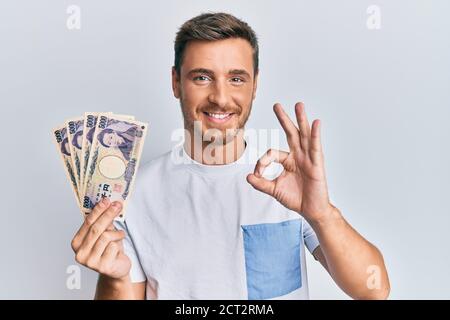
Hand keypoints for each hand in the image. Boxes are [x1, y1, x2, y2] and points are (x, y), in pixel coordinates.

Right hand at [71, 198, 130, 279]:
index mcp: (77, 243)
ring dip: (117, 233)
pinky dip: (119, 244)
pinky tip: (118, 249)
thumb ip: (103, 222)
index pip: (87, 222)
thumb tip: (109, 203)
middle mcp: (80, 253)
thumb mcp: (104, 234)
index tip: (106, 199)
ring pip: (106, 237)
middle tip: (117, 205)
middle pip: (96, 228)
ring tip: (120, 235)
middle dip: (108, 214)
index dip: (98, 210)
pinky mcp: (102, 267)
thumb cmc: (109, 249)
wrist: (117, 269)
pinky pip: (113, 247)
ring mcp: (90, 261)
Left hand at [247, 102, 332, 222]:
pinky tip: (315, 123)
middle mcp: (299, 156)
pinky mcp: (317, 164)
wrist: (311, 211)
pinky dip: (315, 134)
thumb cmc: (296, 198)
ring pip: (304, 135)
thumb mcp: (274, 190)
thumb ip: (261, 183)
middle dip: (284, 119)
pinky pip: (316, 147)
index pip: (272, 153)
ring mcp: (309, 158)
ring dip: (301, 120)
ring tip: (298, 105)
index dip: (262, 162)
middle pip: (291, 133)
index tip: (257, 175)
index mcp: (288, 160)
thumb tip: (248, 177)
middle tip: (276, 105)